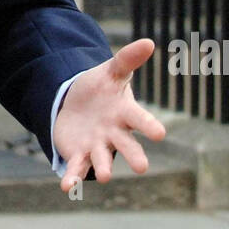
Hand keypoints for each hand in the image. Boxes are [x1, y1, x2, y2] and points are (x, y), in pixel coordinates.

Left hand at [53, 38, 166, 192]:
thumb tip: (149, 42)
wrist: (78, 103)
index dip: (149, 126)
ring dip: (103, 168)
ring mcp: (98, 146)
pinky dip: (73, 178)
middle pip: (126, 145)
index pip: (140, 119)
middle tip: (142, 168)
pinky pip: (77, 168)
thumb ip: (127, 59)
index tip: (160, 133)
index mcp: (125, 113)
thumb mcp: (111, 72)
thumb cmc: (101, 88)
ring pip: (102, 159)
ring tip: (103, 176)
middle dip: (133, 156)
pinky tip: (68, 187)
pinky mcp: (80, 154)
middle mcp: (115, 134)